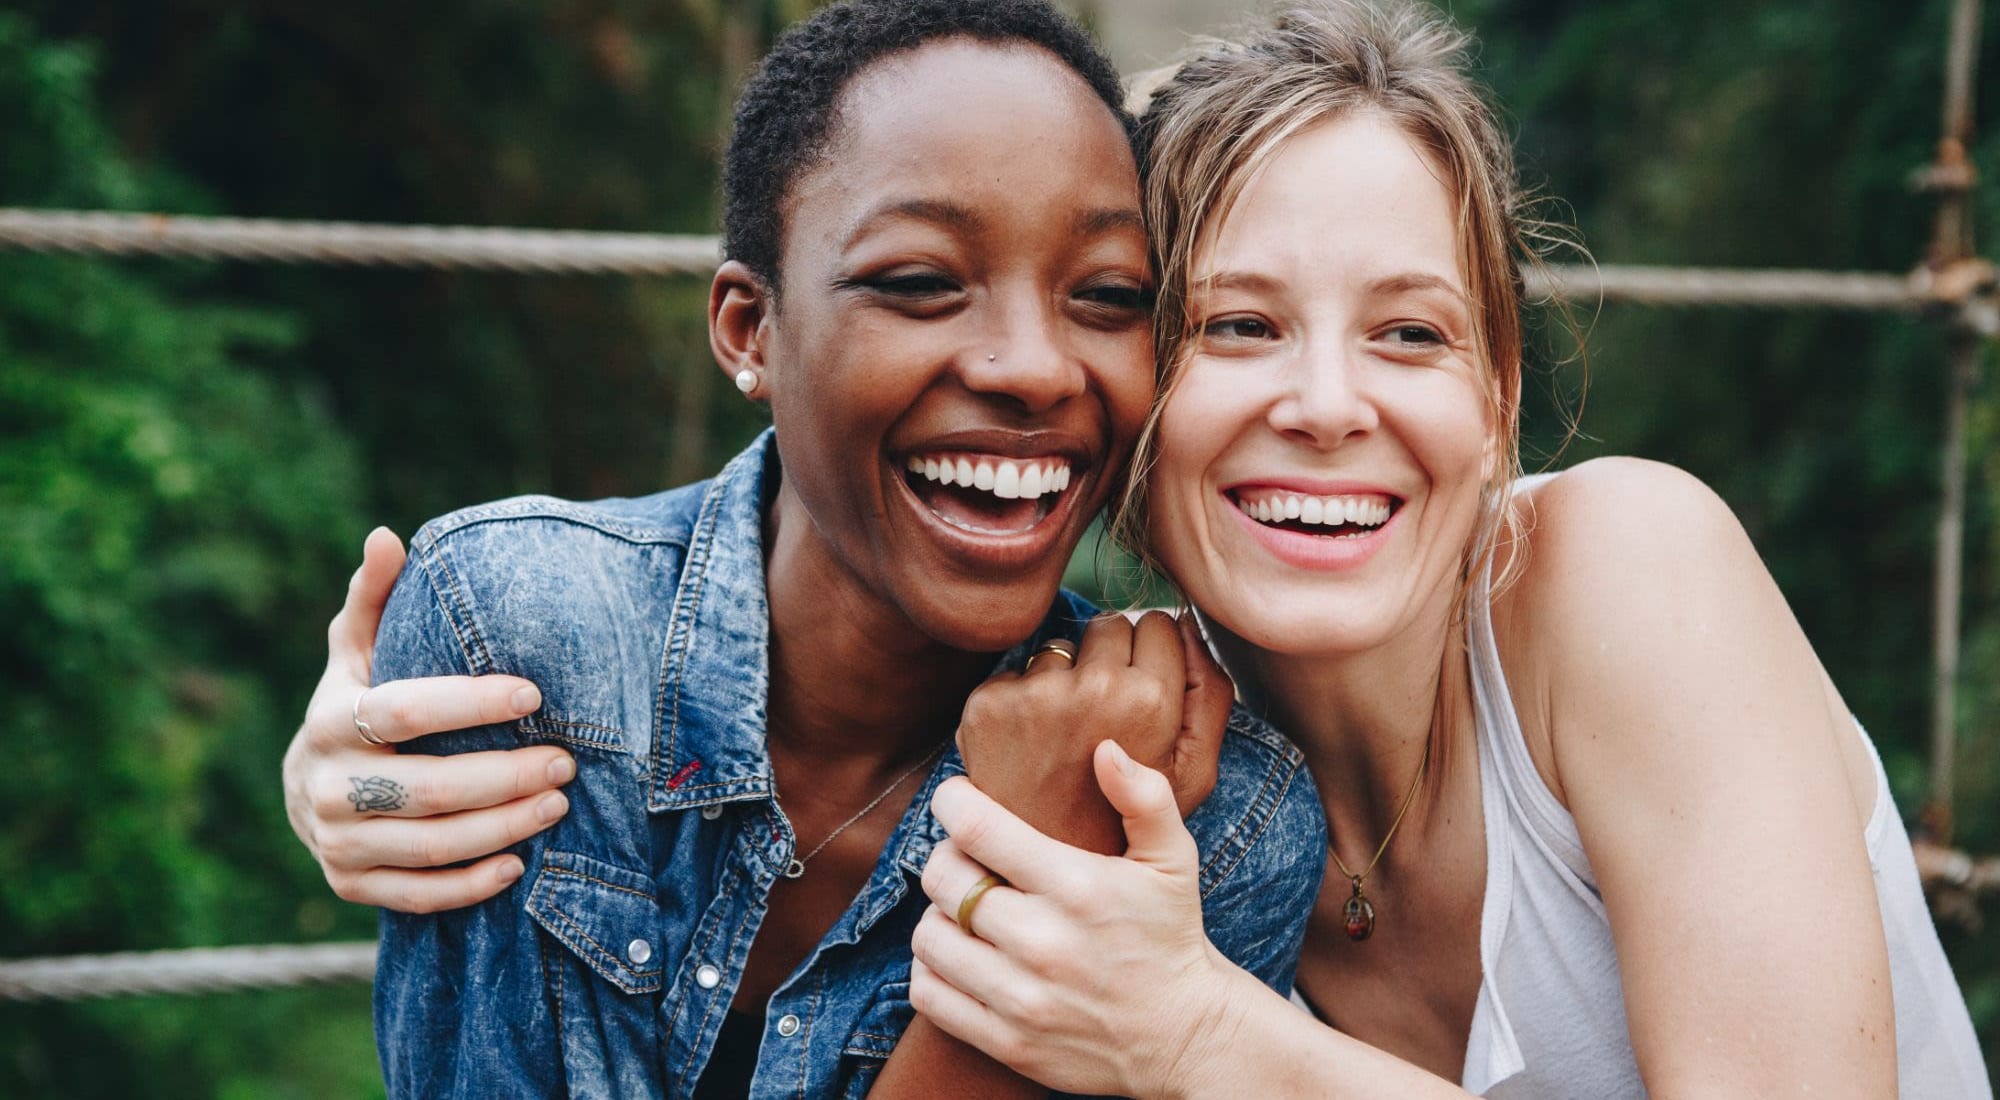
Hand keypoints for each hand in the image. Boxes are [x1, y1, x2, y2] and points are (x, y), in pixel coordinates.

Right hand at [282, 527, 575, 912]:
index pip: (406, 712)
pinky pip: (418, 895)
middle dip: (506, 775)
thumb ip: (375, 596)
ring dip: (502, 827)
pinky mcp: (350, 886)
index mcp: (330, 720)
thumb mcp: (356, 650)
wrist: (305, 787)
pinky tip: (518, 864)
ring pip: (431, 845)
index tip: (534, 694)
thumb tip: (387, 535)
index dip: (470, 703)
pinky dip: (471, 884)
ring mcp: (336, 842)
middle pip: (429, 789)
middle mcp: (326, 786)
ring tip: (558, 803)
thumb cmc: (353, 702)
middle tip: (566, 759)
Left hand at [910, 748, 1252, 1097]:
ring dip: (937, 914)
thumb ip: (1146, 798)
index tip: (956, 799)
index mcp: (1077, 887)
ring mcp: (1021, 997)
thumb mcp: (1173, 860)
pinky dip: (932, 969)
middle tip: (967, 858)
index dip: (951, 802)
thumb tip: (1105, 749)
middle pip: (943, 879)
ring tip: (966, 909)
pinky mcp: (1007, 1041)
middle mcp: (1043, 942)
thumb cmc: (1170, 936)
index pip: (977, 828)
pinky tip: (962, 955)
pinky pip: (929, 994)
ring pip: (929, 936)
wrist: (1185, 1036)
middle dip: (946, 856)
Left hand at [954, 611, 1230, 853]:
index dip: (1154, 652)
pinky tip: (1028, 751)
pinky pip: (1012, 675)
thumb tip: (1186, 626)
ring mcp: (1035, 696)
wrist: (1048, 884)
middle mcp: (1092, 689)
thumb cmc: (1128, 824)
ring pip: (1058, 648)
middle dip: (1109, 658)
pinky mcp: (988, 707)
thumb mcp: (1193, 775)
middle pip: (1107, 625)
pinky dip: (1019, 704)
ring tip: (1065, 741)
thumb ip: (1210, 695)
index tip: (1143, 688)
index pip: (1157, 623)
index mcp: (1150, 701)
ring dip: (1062, 679)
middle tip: (1103, 719)